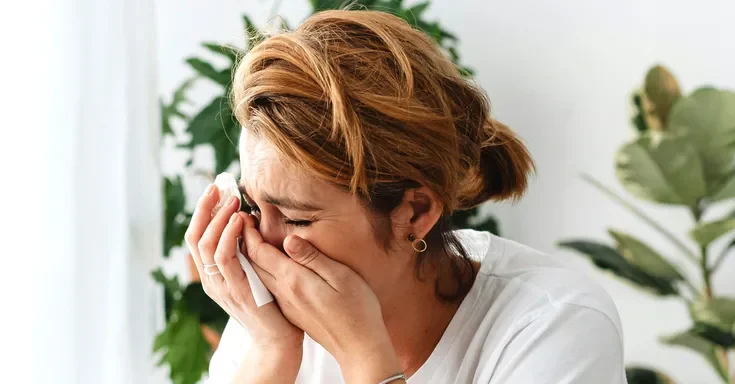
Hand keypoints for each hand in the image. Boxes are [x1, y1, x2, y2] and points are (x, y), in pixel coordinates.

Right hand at [184, 184, 303, 355]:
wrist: (278, 340)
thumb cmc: (271, 303)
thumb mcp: (255, 272)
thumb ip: (247, 252)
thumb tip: (248, 220)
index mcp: (213, 274)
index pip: (197, 237)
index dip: (202, 211)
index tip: (214, 188)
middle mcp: (212, 280)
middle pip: (195, 237)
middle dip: (205, 209)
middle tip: (219, 187)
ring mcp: (222, 287)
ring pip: (207, 246)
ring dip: (218, 219)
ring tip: (233, 200)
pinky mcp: (237, 292)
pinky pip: (226, 260)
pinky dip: (230, 237)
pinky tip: (239, 221)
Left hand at [243, 230, 401, 381]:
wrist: (359, 347)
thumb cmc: (357, 309)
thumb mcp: (340, 277)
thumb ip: (313, 258)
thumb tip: (289, 239)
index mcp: (294, 281)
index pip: (260, 253)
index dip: (249, 232)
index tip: (244, 214)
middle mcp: (284, 293)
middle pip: (253, 264)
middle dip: (244, 241)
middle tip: (240, 220)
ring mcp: (286, 304)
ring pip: (258, 276)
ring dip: (250, 256)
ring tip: (249, 237)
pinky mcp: (292, 312)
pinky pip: (268, 287)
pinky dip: (261, 270)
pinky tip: (268, 263)